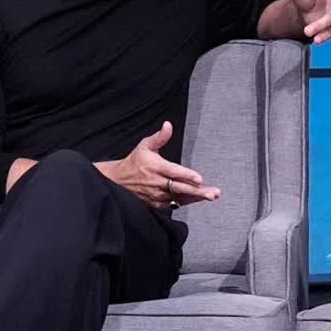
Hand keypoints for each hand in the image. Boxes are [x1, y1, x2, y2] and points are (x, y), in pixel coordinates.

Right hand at [99, 121, 221, 209]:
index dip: (187, 175)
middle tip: (213, 193)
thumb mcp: (145, 146)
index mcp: (155, 167)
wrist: (118, 181)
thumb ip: (159, 137)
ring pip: (179, 198)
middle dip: (198, 191)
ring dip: (195, 198)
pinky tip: (197, 199)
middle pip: (180, 188)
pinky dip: (186, 202)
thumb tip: (168, 125)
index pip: (173, 172)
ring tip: (210, 196)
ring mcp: (156, 195)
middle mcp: (157, 183)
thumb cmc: (134, 162)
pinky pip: (174, 205)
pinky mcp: (156, 204)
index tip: (199, 178)